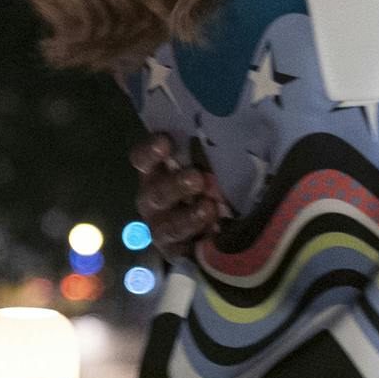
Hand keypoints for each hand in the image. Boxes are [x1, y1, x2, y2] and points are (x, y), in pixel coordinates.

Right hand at [128, 133, 225, 261]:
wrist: (211, 226)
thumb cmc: (210, 182)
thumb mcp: (210, 163)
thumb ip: (210, 150)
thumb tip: (235, 123)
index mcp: (157, 172)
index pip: (143, 159)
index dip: (150, 151)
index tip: (166, 141)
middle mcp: (154, 200)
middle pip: (154, 193)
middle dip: (175, 186)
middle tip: (197, 178)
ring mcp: (161, 229)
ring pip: (167, 226)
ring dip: (188, 217)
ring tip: (208, 209)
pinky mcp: (175, 254)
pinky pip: (181, 253)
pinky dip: (197, 244)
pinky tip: (213, 237)